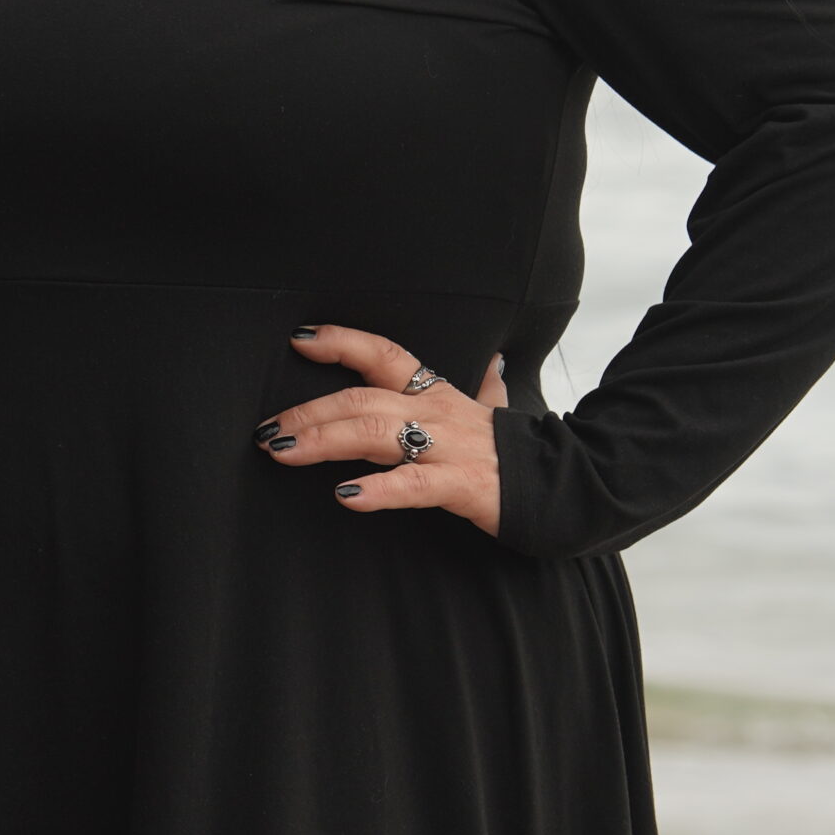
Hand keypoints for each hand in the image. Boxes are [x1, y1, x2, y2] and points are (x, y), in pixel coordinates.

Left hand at [256, 324, 503, 533]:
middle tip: (265, 431)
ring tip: (282, 452)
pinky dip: (377, 489)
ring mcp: (448, 448)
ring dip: (321, 441)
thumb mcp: (498, 411)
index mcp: (439, 393)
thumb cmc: (518, 451)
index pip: (385, 354)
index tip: (299, 339)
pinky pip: (413, 485)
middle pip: (361, 399)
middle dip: (307, 412)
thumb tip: (494, 357)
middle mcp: (437, 413)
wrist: (569, 487)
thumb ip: (488, 384)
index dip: (342, 341)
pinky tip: (345, 496)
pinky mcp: (462, 486)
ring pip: (375, 434)